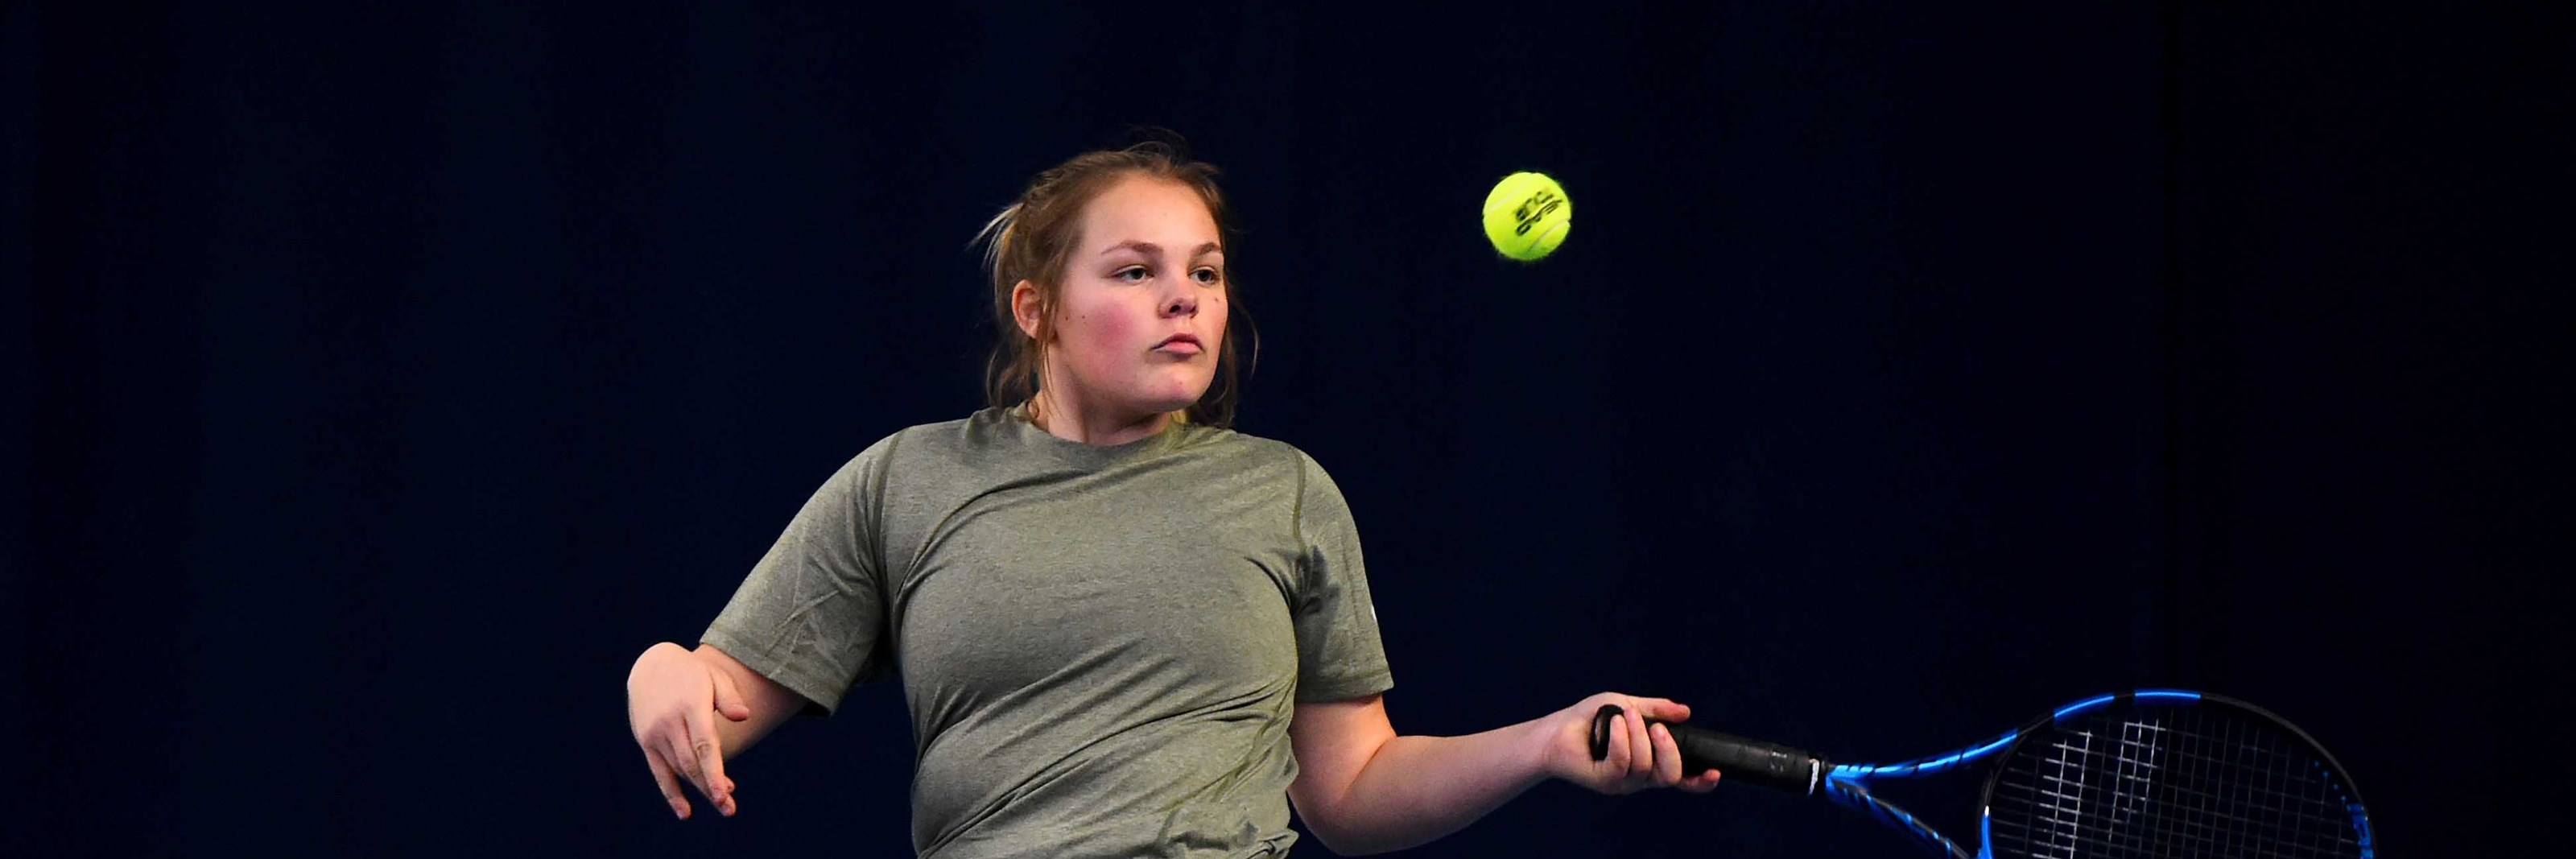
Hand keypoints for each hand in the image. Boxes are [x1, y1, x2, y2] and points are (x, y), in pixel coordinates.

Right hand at [626, 642, 751, 817]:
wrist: (651, 665)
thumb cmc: (692, 673)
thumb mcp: (714, 677)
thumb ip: (729, 697)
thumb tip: (745, 716)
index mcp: (690, 705)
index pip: (704, 745)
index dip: (715, 773)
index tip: (725, 794)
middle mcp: (669, 722)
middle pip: (692, 763)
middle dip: (710, 788)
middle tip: (729, 809)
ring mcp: (654, 733)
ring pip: (678, 769)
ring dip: (699, 788)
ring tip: (722, 799)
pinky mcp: (645, 741)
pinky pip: (659, 772)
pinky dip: (671, 793)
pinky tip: (685, 812)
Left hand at [1535, 692, 1721, 794]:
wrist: (1556, 728)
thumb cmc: (1590, 719)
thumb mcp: (1627, 705)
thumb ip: (1656, 710)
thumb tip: (1686, 711)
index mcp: (1650, 761)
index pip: (1681, 779)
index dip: (1700, 781)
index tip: (1715, 771)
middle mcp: (1640, 777)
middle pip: (1670, 776)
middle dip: (1669, 749)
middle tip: (1655, 726)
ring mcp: (1623, 782)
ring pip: (1645, 766)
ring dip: (1637, 734)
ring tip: (1622, 715)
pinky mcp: (1604, 782)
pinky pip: (1622, 763)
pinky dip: (1621, 739)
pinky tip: (1613, 724)